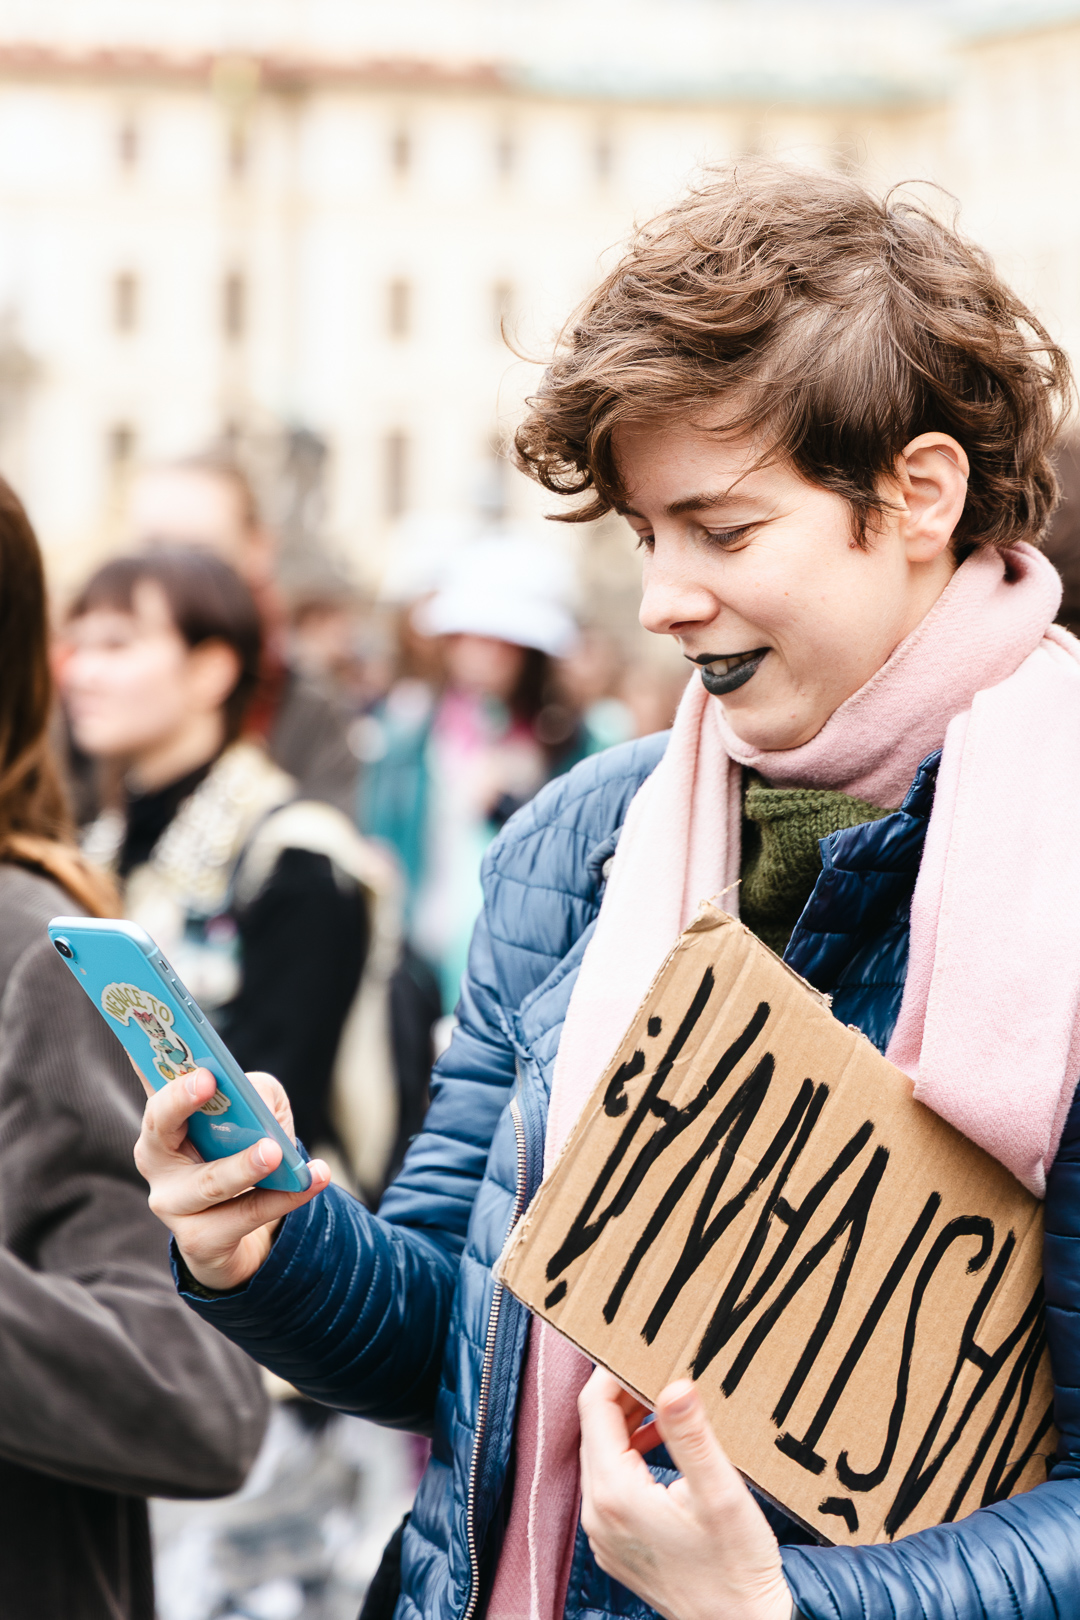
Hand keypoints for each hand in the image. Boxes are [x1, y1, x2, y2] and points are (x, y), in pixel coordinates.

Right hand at [133, 1066, 330, 1291]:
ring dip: (244, 1164)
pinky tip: (312, 1180)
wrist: (247, 1236)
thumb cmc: (247, 1156)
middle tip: (210, 1080)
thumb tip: (252, 1093)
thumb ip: (255, 1094)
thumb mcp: (258, 1115)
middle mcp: (156, 1159)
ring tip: (276, 1150)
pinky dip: (283, 1197)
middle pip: (159, 1127)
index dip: (144, 1055)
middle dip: (180, 1101)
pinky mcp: (198, 1240)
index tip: (154, 1036)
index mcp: (165, 1120)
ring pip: (207, 1182)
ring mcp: (172, 1203)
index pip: (151, 1080)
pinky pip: (244, 1216)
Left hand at [578, 1368, 791, 1619]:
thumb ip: (692, 1435)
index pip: (595, 1409)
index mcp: (614, 1494)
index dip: (614, 1373)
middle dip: (622, 1395)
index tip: (640, 1350)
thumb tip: (674, 1384)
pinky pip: (612, 1486)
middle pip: (595, 1431)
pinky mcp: (617, 1546)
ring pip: (603, 1458)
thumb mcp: (720, 1493)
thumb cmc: (736, 1568)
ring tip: (662, 1401)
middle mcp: (598, 1515)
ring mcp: (604, 1535)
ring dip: (628, 1425)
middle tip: (655, 1368)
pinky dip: (631, 1457)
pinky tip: (663, 1447)